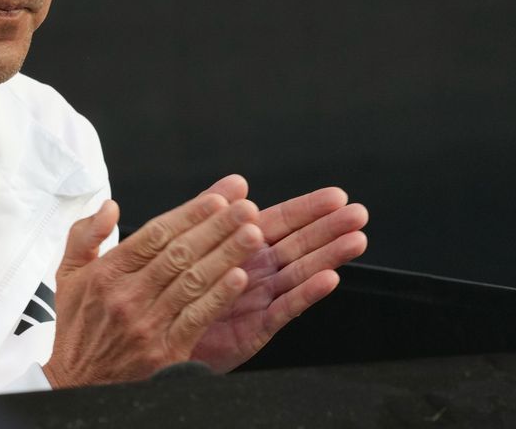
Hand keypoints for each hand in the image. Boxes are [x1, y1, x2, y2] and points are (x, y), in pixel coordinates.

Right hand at [42, 187, 264, 387]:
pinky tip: (239, 278)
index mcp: (107, 272)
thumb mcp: (67, 274)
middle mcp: (127, 295)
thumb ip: (85, 234)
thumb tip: (110, 206)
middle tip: (246, 207)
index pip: (154, 234)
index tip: (217, 197)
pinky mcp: (164, 351)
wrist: (78, 382)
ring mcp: (147, 324)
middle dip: (217, 227)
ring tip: (253, 234)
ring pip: (193, 281)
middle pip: (179, 253)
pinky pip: (196, 318)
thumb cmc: (78, 324)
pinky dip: (219, 297)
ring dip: (227, 255)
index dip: (190, 214)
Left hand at [189, 176, 368, 371]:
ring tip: (355, 240)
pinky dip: (307, 294)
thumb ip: (213, 213)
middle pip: (299, 244)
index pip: (281, 221)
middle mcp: (256, 271)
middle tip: (359, 213)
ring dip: (329, 256)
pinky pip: (284, 308)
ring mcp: (260, 298)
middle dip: (329, 228)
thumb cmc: (172, 290)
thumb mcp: (188, 243)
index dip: (308, 208)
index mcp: (241, 247)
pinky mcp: (256, 328)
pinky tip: (329, 278)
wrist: (156, 335)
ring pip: (300, 272)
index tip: (336, 195)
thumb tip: (237, 181)